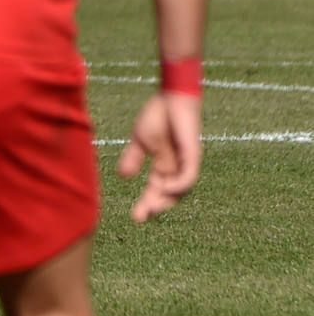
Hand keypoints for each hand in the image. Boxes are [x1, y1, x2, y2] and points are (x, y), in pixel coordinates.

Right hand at [118, 92, 201, 222]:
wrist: (171, 97)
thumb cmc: (158, 115)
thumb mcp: (140, 140)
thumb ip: (133, 158)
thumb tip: (123, 177)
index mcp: (164, 166)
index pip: (156, 190)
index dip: (146, 203)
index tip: (134, 218)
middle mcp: (176, 168)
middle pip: (169, 195)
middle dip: (154, 206)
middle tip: (140, 217)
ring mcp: (186, 162)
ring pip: (181, 190)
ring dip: (166, 200)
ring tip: (151, 206)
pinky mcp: (192, 155)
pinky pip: (188, 176)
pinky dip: (178, 185)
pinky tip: (164, 188)